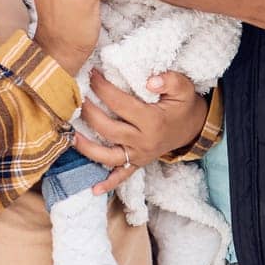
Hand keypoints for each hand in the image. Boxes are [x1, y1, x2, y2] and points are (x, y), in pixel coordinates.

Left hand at [70, 71, 207, 193]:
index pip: (120, 104)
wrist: (192, 128)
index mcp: (153, 121)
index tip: (92, 75)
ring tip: (71, 136)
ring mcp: (139, 155)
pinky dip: (108, 183)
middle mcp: (144, 141)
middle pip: (109, 130)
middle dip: (89, 113)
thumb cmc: (183, 105)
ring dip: (88, 148)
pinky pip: (122, 176)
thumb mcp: (183, 88)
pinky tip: (94, 189)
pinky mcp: (138, 163)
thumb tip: (150, 81)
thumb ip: (170, 80)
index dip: (103, 88)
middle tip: (76, 98)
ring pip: (109, 156)